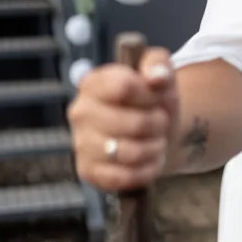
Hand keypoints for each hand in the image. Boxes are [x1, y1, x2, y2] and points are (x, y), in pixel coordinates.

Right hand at [68, 48, 179, 191]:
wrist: (151, 132)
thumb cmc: (152, 100)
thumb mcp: (160, 74)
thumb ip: (159, 63)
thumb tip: (156, 76)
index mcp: (93, 83)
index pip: (125, 87)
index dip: (150, 95)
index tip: (156, 97)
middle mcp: (80, 112)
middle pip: (134, 123)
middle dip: (158, 125)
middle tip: (161, 123)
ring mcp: (81, 143)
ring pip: (130, 153)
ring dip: (155, 148)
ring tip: (157, 141)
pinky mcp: (87, 171)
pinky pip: (123, 178)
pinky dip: (145, 171)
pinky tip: (149, 160)